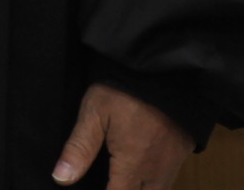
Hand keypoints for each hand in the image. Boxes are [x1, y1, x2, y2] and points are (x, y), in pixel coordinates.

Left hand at [52, 83, 188, 188]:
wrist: (164, 66)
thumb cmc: (125, 88)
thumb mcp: (95, 112)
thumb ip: (79, 148)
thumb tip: (61, 178)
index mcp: (133, 165)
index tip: (93, 188)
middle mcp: (156, 171)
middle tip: (110, 180)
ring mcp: (173, 163)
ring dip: (140, 189)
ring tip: (123, 179)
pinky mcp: (183, 152)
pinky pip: (169, 179)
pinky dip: (154, 183)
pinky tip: (140, 173)